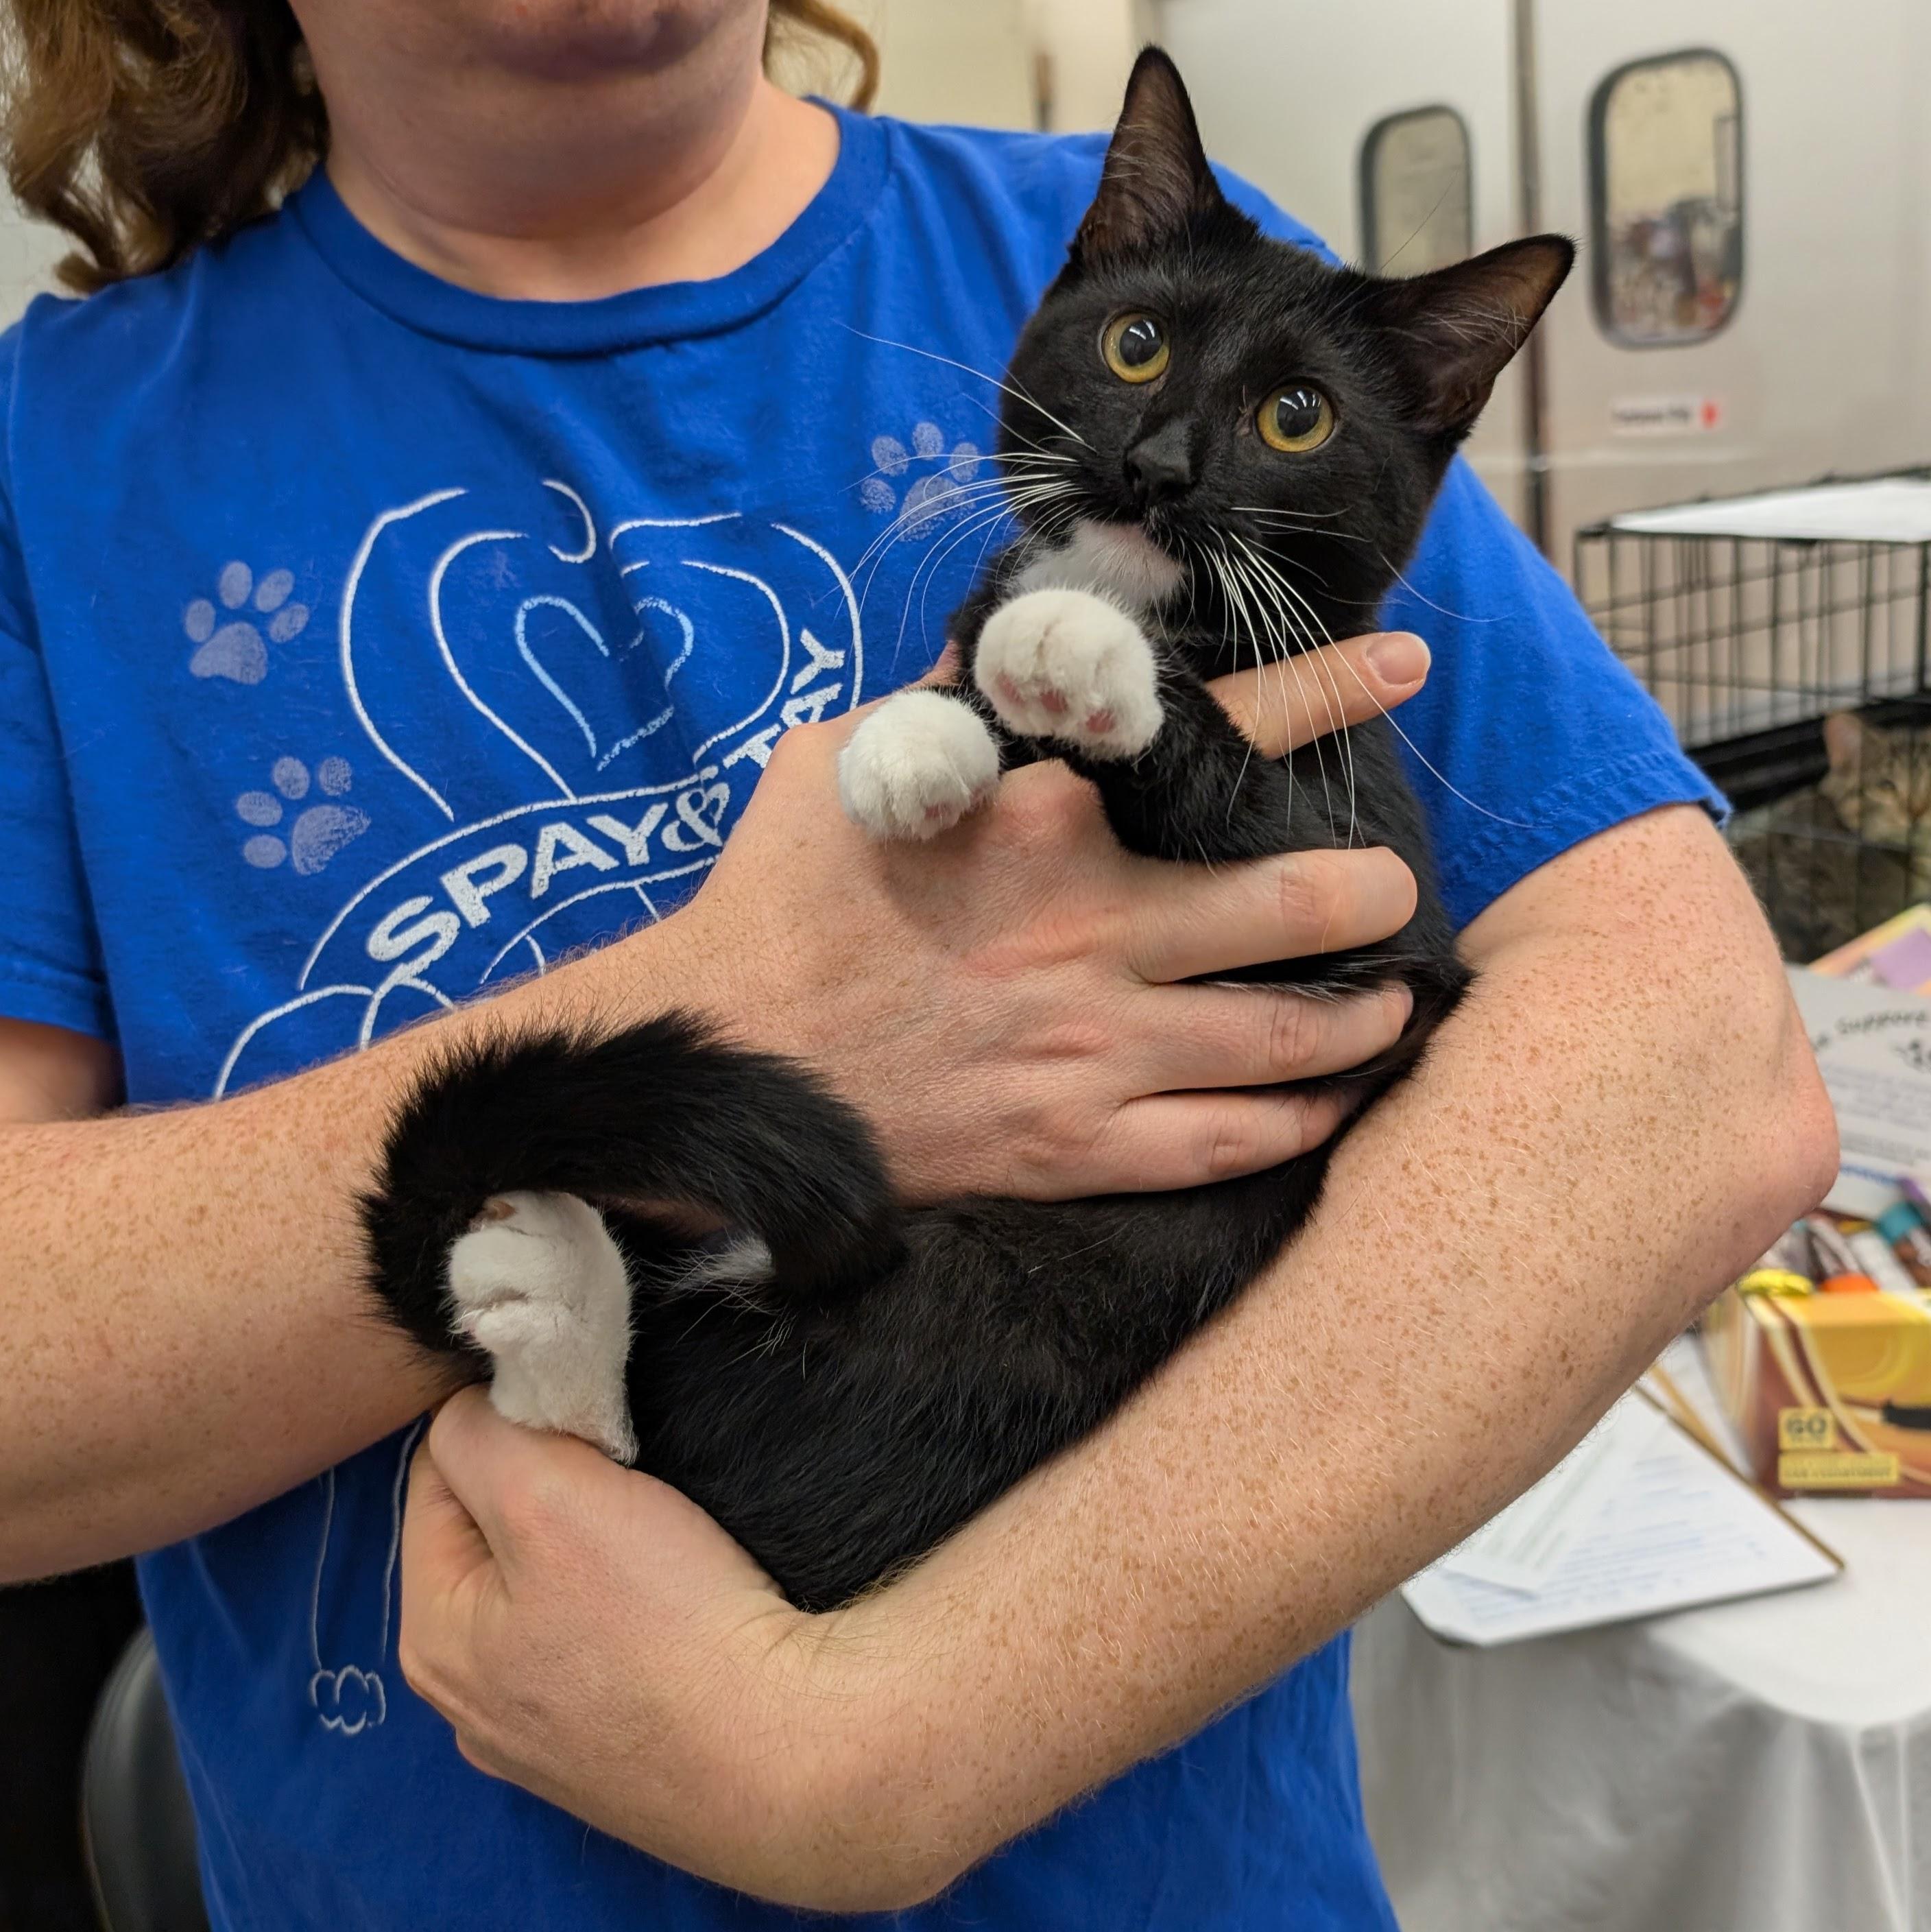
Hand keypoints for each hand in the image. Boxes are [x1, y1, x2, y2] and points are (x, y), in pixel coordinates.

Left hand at [398, 1391, 896, 1908]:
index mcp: (433, 1639)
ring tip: (663, 1529)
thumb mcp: (549, 1495)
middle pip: (495, 1533)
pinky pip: (606, 1641)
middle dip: (551, 1484)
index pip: (439, 1474)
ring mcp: (549, 1737)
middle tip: (627, 1472)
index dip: (509, 1421)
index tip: (584, 1421)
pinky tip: (681, 1595)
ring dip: (597, 1541)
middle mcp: (473, 1703)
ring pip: (553, 1587)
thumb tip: (471, 1404)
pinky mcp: (623, 1749)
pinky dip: (636, 1603)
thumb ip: (483, 1432)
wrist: (791, 1751)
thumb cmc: (666, 1625)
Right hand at [647, 631, 1431, 1202]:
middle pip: (1296, 904)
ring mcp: (1091, 1050)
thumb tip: (1002, 648)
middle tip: (1396, 891)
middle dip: (1374, 893)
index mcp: (1044, 817)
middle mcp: (1091, 929)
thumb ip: (945, 706)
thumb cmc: (777, 904)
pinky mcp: (1073, 1148)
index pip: (1223, 734)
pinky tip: (1327, 1104)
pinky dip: (1299, 1122)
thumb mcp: (849, 768)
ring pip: (1287, 1038)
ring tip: (1394, 1002)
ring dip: (1363, 1017)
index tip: (1403, 669)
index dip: (1331, 692)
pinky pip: (1229, 1144)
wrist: (716, 1063)